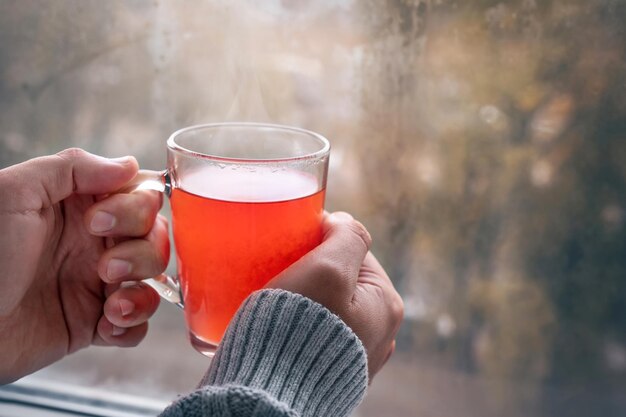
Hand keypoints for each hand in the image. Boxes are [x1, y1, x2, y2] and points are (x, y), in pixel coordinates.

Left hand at [0, 148, 167, 383]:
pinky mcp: (93, 324)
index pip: (139, 195)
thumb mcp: (14, 194)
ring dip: (142, 290)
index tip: (98, 222)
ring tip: (112, 303)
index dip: (135, 208)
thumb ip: (72, 167)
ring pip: (153, 279)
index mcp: (80, 207)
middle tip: (104, 267)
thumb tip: (129, 165)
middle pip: (155, 236)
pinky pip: (137, 325)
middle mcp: (94, 243)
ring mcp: (97, 284)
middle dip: (141, 252)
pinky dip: (133, 325)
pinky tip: (108, 325)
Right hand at [266, 212, 403, 379]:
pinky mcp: (329, 371)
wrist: (270, 395)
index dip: (322, 239)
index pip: (355, 250)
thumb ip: (347, 236)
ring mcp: (355, 355)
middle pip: (341, 279)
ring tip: (272, 294)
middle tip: (278, 267)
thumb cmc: (298, 330)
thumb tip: (345, 222)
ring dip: (301, 295)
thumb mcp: (328, 269)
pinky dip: (296, 322)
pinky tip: (275, 323)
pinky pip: (314, 333)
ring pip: (326, 306)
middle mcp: (379, 333)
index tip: (292, 241)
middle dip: (310, 268)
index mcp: (386, 305)